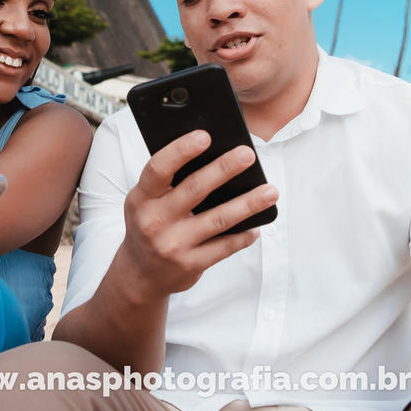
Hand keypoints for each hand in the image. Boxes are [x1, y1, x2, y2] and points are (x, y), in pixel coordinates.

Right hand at [118, 130, 277, 301]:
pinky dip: (243, 236)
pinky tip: (256, 226)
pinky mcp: (190, 265)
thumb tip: (213, 153)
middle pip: (194, 189)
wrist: (140, 274)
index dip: (181, 150)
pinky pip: (224, 247)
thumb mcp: (147, 201)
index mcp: (141, 198)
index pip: (159, 168)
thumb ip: (169, 181)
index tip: (205, 136)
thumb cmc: (149, 224)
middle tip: (247, 154)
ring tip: (270, 191)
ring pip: (217, 219)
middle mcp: (154, 221)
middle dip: (224, 169)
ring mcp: (172, 245)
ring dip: (247, 203)